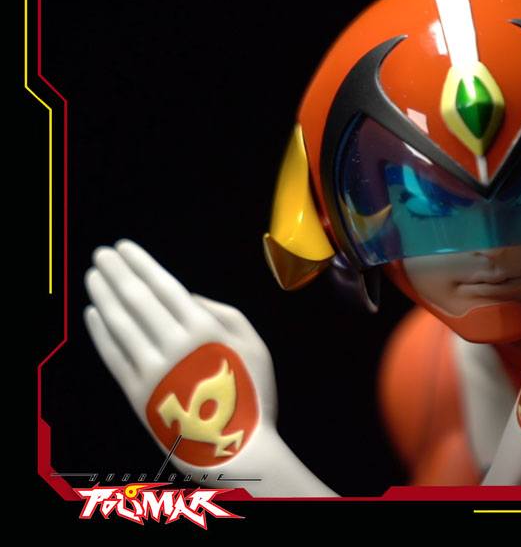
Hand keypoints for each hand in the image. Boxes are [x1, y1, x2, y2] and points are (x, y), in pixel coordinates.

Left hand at [83, 239, 276, 467]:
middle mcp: (173, 344)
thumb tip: (187, 297)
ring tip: (93, 277)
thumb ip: (223, 312)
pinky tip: (92, 315)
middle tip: (102, 254)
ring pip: (119, 324)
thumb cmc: (250, 391)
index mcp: (204, 328)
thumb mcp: (254, 343)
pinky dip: (100, 333)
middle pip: (136, 299)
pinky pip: (111, 356)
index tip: (124, 247)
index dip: (140, 264)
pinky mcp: (136, 392)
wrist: (232, 446)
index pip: (163, 285)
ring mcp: (151, 369)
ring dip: (103, 296)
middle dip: (116, 272)